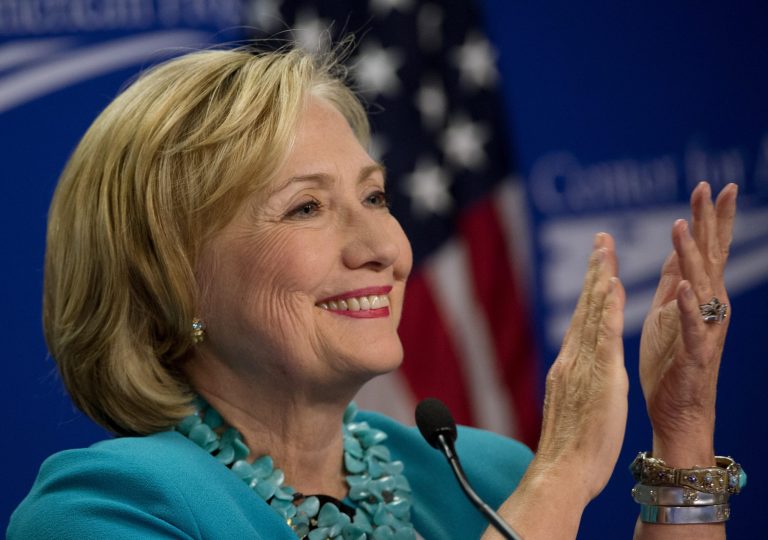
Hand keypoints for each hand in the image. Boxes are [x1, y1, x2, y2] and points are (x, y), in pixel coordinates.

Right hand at [532, 232, 627, 502]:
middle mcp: (571, 359)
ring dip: (599, 277)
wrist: (561, 470)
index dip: (590, 291)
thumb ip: (574, 382)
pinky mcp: (597, 376)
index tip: (597, 266)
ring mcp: (582, 365)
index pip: (582, 320)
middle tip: (601, 240)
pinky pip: (603, 335)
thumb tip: (576, 369)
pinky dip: (607, 308)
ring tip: (606, 248)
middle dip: (594, 271)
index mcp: (568, 366)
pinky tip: (612, 285)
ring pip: (591, 313)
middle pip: (584, 307)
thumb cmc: (570, 450)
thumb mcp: (571, 407)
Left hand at [639, 182, 737, 465]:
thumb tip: (678, 247)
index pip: (707, 250)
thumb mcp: (669, 311)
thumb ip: (676, 280)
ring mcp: (704, 330)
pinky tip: (686, 286)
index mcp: (701, 296)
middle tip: (708, 187)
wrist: (677, 410)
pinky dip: (689, 306)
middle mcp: (710, 307)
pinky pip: (691, 327)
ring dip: (691, 255)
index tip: (710, 185)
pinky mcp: (693, 353)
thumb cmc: (671, 361)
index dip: (709, 218)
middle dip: (708, 222)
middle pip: (710, 257)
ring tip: (681, 226)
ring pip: (700, 285)